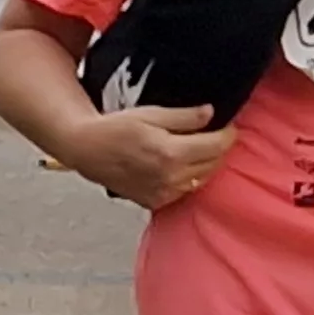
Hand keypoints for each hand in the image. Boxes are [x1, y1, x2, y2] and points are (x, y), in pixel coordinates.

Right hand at [61, 104, 238, 210]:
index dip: (227, 134)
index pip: (217, 146)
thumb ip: (184, 116)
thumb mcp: (151, 114)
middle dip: (218, 148)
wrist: (86, 149)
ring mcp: (163, 193)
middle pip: (213, 164)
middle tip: (213, 134)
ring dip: (205, 164)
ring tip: (197, 149)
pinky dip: (189, 178)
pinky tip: (179, 166)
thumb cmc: (115, 128)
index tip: (227, 126)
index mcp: (171, 153)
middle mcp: (171, 177)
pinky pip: (185, 191)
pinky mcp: (155, 201)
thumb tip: (210, 114)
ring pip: (202, 179)